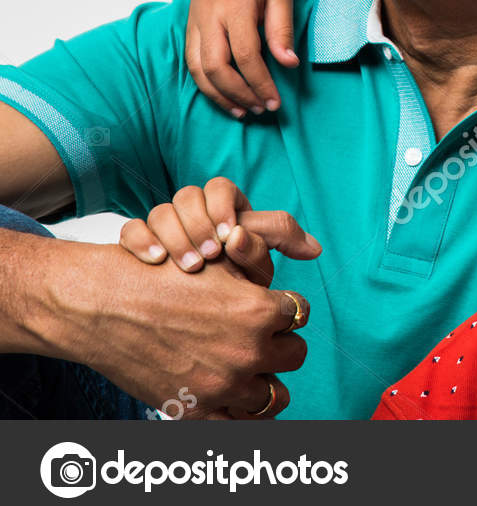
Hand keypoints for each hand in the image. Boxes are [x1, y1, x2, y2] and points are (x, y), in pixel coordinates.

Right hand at [32, 237, 311, 418]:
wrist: (103, 305)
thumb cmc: (159, 276)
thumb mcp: (217, 264)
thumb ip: (257, 276)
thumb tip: (281, 291)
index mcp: (260, 311)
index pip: (300, 314)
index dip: (285, 309)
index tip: (271, 309)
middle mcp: (248, 351)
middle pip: (295, 355)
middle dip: (281, 344)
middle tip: (262, 337)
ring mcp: (223, 386)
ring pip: (274, 396)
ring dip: (265, 380)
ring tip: (252, 369)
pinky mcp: (195, 411)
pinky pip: (239, 425)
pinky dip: (241, 414)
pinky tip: (235, 399)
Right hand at [119, 177, 320, 280]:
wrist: (190, 316)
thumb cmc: (235, 283)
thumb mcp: (256, 263)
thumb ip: (276, 244)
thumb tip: (315, 249)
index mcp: (223, 209)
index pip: (220, 189)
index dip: (223, 206)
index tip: (230, 235)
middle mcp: (192, 213)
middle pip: (188, 196)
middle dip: (199, 224)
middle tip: (211, 255)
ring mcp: (162, 228)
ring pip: (160, 211)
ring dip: (175, 236)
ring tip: (190, 266)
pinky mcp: (138, 245)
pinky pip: (131, 230)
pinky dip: (141, 242)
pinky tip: (155, 262)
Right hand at [186, 0, 300, 117]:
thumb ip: (281, 29)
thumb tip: (288, 64)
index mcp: (234, 6)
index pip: (245, 54)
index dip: (260, 82)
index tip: (276, 101)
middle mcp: (208, 16)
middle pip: (216, 67)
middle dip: (239, 94)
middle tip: (263, 109)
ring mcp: (195, 23)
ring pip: (198, 70)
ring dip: (220, 95)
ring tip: (244, 112)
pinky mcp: (190, 28)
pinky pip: (192, 63)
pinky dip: (207, 85)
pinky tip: (227, 98)